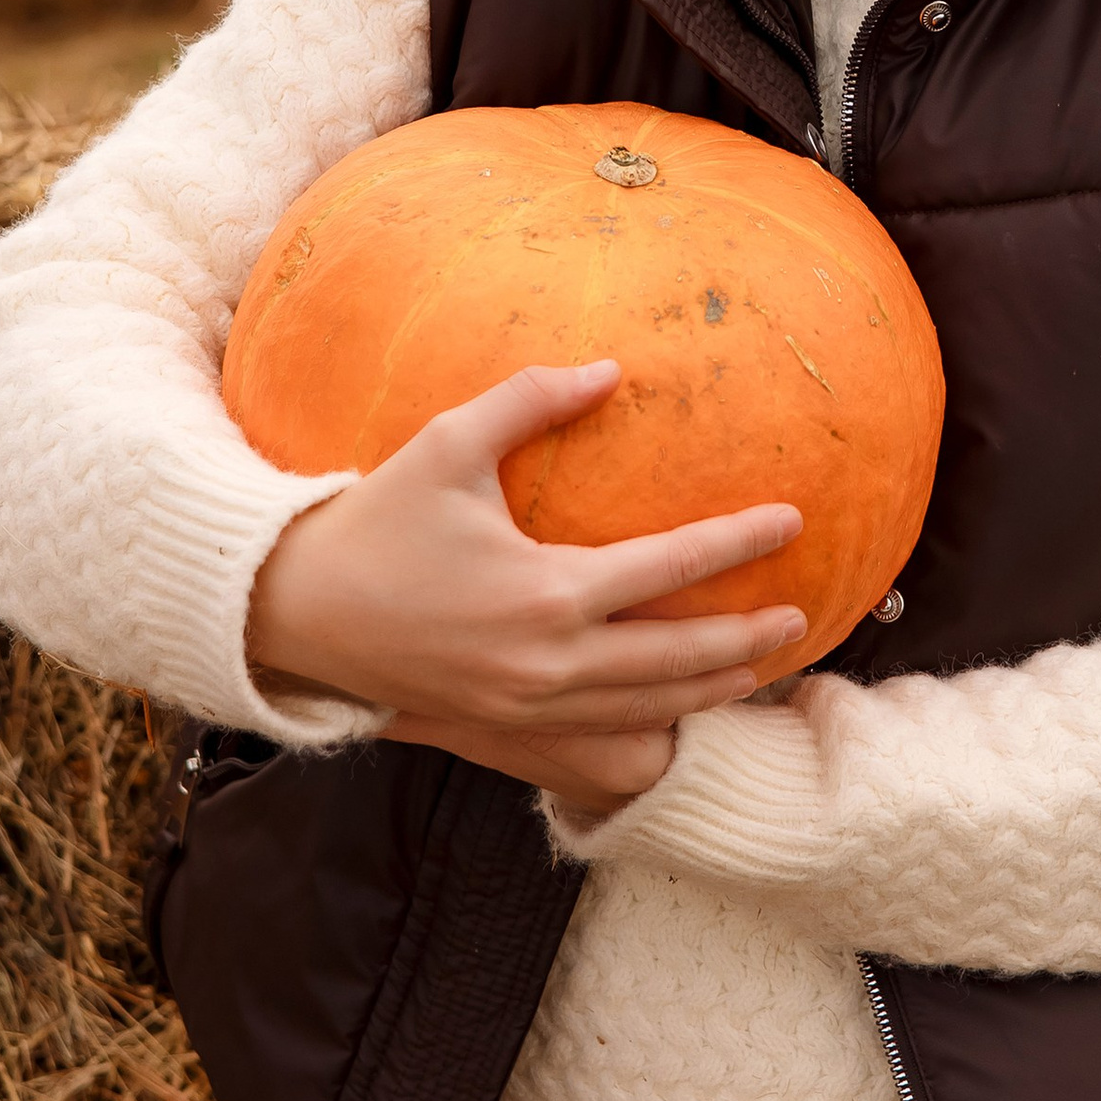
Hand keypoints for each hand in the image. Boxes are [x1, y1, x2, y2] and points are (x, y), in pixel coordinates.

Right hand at [246, 362, 805, 801]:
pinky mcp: (509, 729)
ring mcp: (531, 706)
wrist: (298, 616)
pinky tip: (683, 701)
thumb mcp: (448, 443)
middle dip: (747, 638)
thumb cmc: (376, 521)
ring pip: (649, 706)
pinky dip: (656, 718)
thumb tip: (608, 369)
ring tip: (762, 665)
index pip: (670, 566)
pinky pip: (604, 731)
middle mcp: (549, 661)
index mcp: (546, 591)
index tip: (792, 517)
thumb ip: (531, 401)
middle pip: (679, 657)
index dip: (739, 541)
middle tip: (801, 614)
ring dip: (713, 687)